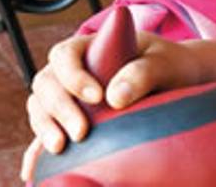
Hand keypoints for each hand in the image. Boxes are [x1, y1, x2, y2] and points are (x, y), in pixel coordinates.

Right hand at [20, 32, 200, 181]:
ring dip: (45, 126)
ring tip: (60, 148)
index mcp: (90, 47)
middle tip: (81, 133)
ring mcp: (69, 97)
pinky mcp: (72, 121)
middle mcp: (73, 70)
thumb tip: (115, 98)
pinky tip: (36, 168)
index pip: (64, 55)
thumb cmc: (169, 65)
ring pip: (40, 106)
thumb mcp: (163, 62)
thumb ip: (142, 72)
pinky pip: (47, 132)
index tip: (97, 96)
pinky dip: (39, 148)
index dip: (73, 76)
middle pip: (46, 83)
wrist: (179, 81)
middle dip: (59, 108)